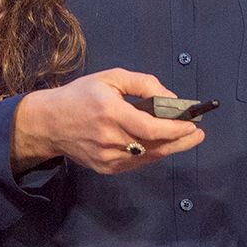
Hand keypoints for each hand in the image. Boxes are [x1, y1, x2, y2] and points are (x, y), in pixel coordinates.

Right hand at [10, 68, 204, 175]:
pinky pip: (136, 162)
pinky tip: (161, 144)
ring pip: (148, 157)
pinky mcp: (106, 168)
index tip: (193, 123)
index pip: (151, 128)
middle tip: (198, 134)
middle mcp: (110, 139)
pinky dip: (152, 153)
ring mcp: (107, 158)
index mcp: (111, 113)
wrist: (48, 123)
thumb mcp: (110, 78)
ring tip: (185, 138)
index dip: (176, 129)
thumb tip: (169, 97)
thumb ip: (143, 84)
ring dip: (169, 148)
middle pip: (155, 146)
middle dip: (181, 141)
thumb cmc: (81, 95)